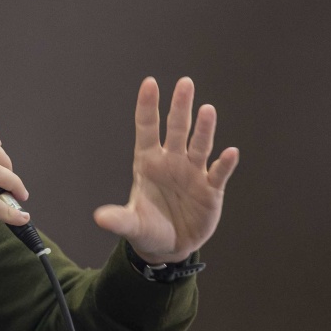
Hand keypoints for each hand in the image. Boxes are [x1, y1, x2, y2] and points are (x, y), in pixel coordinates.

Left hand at [93, 77, 238, 264]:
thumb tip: (100, 218)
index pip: (147, 128)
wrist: (170, 248)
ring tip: (208, 110)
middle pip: (177, 128)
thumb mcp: (132, 225)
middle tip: (185, 83)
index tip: (150, 83)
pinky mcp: (211, 189)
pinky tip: (230, 153)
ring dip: (204, 129)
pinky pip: (218, 172)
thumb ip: (119, 219)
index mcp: (148, 162)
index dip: (148, 106)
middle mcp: (172, 161)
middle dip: (180, 107)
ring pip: (199, 145)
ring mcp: (193, 173)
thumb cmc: (147, 229)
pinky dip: (225, 164)